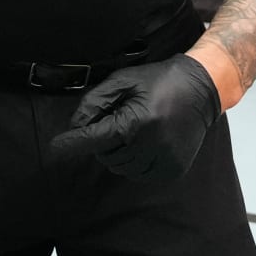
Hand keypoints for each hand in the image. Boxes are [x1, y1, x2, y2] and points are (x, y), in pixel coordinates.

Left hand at [48, 55, 220, 181]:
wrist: (201, 89)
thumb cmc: (158, 81)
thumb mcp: (122, 81)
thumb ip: (94, 102)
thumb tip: (75, 125)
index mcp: (136, 122)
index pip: (94, 139)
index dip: (72, 144)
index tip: (53, 149)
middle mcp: (151, 145)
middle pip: (106, 155)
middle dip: (103, 142)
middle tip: (118, 121)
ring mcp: (165, 159)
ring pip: (122, 168)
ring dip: (118, 153)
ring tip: (133, 131)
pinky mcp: (174, 169)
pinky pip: (141, 175)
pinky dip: (135, 163)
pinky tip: (144, 143)